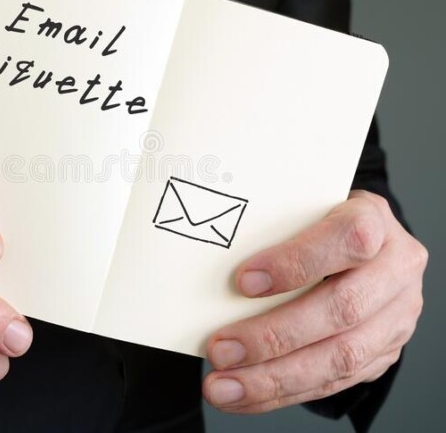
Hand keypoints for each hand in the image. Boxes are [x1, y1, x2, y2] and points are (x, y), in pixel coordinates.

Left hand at [203, 190, 426, 412]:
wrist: (363, 245)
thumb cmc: (315, 222)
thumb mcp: (300, 206)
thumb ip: (270, 225)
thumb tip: (207, 255)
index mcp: (373, 219)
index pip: (348, 238)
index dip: (297, 262)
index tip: (243, 281)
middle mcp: (396, 269)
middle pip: (342, 309)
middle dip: (273, 336)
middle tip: (220, 350)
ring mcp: (395, 316)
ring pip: (340, 357)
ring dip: (274, 379)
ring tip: (223, 386)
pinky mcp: (383, 353)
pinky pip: (333, 382)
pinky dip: (282, 393)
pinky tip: (244, 396)